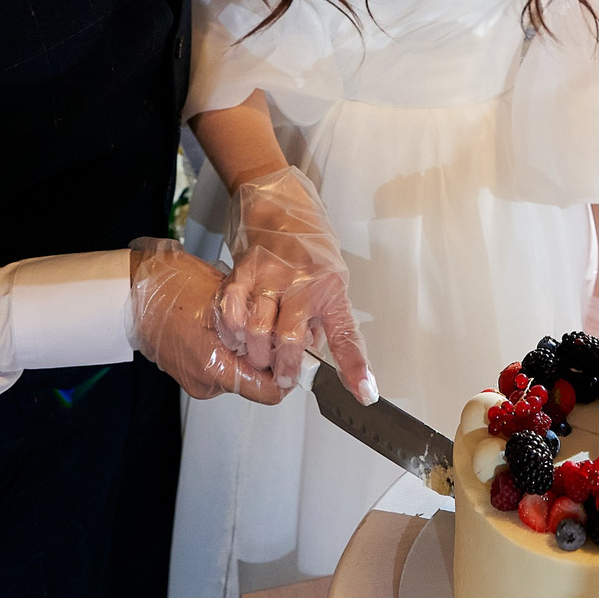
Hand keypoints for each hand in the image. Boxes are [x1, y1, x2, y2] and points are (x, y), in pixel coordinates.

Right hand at [127, 239, 282, 404]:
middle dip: (266, 358)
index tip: (294, 355)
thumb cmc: (172, 287)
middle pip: (255, 382)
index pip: (269, 392)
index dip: (286, 374)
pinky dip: (229, 351)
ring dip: (247, 353)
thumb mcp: (225, 298)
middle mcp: (205, 382)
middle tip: (270, 329)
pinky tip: (224, 328)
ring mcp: (195, 379)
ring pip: (239, 373)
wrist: (133, 290)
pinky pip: (221, 367)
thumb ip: (256, 320)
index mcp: (215, 368)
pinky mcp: (190, 372)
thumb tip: (286, 331)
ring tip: (242, 323)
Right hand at [222, 168, 373, 402]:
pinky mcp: (244, 270)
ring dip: (257, 353)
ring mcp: (271, 276)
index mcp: (331, 290)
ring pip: (258, 330)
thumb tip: (310, 350)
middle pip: (290, 340)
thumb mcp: (330, 280)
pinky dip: (233, 329)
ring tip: (259, 357)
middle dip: (284, 368)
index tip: (364, 392)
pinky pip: (233, 310)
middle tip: (282, 377)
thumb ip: (321, 317)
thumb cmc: (309, 244)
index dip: (355, 367)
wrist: (281, 204)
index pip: (346, 336)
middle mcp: (303, 284)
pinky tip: (237, 333)